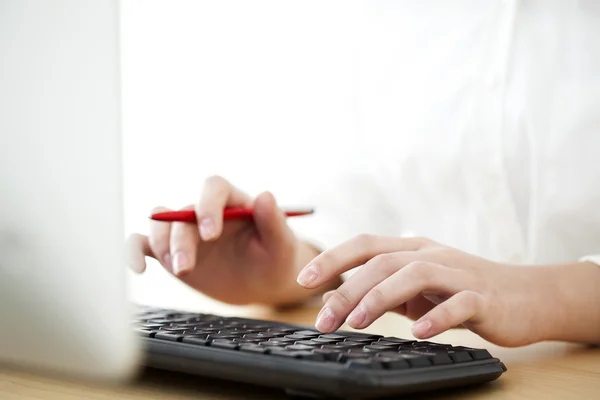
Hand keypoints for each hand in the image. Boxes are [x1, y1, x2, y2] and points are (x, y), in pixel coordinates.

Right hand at [126, 175, 322, 305]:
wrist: (262, 284)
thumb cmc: (276, 260)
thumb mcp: (282, 245)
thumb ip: (274, 222)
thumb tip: (265, 195)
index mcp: (233, 202)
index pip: (214, 188)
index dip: (208, 206)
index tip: (211, 234)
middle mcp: (205, 211)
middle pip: (182, 211)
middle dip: (181, 239)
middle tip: (188, 269)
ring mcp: (186, 231)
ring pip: (160, 224)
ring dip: (162, 245)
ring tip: (180, 270)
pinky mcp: (171, 252)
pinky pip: (144, 244)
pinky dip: (134, 252)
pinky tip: (139, 268)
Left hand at [296, 234, 565, 346]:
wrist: (526, 295)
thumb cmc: (464, 289)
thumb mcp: (417, 286)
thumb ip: (383, 288)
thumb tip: (337, 298)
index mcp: (411, 249)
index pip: (364, 245)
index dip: (332, 258)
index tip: (303, 280)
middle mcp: (431, 254)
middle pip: (382, 262)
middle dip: (347, 289)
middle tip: (323, 320)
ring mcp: (458, 274)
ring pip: (414, 275)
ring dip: (381, 297)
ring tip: (357, 322)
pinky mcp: (483, 298)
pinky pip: (459, 304)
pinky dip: (437, 316)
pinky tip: (419, 332)